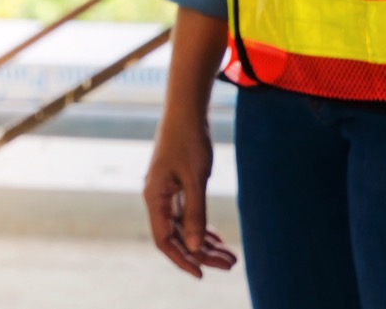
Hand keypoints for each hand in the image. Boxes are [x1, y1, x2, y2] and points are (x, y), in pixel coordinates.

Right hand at [143, 112, 236, 277]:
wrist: (186, 112)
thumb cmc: (189, 141)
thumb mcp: (195, 178)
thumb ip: (195, 213)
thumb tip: (196, 247)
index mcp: (155, 197)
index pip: (163, 240)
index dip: (182, 259)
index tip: (203, 274)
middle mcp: (157, 198)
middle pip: (176, 237)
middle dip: (202, 254)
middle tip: (231, 264)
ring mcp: (166, 193)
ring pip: (183, 228)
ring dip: (205, 243)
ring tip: (230, 256)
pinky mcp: (176, 186)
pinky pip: (187, 216)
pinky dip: (202, 228)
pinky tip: (218, 238)